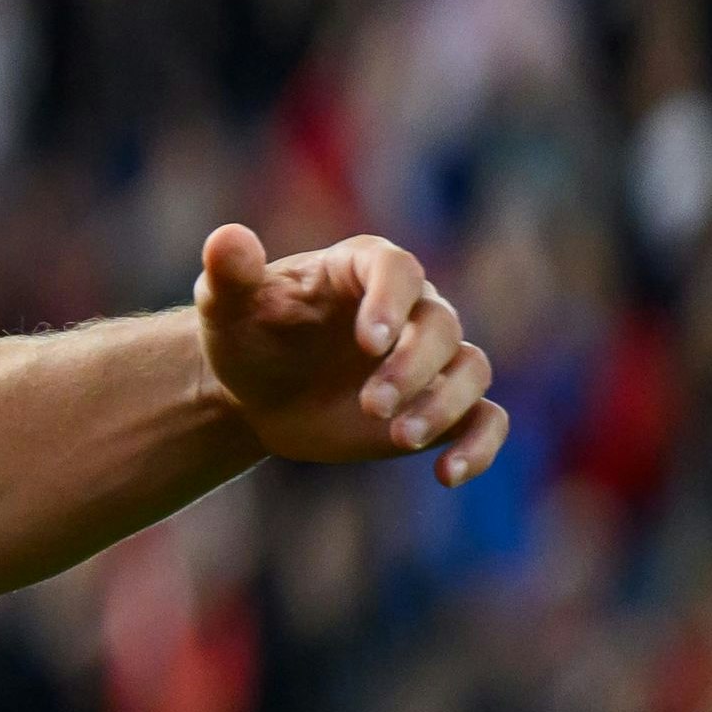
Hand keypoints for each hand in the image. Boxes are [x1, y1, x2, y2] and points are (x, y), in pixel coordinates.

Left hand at [196, 225, 508, 484]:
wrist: (256, 392)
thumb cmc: (245, 336)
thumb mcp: (226, 306)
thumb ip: (229, 273)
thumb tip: (226, 239)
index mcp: (363, 268)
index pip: (397, 270)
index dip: (391, 303)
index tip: (370, 342)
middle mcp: (411, 308)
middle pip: (440, 326)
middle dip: (412, 367)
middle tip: (372, 406)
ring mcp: (431, 359)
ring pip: (470, 371)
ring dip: (444, 405)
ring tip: (400, 437)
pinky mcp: (442, 406)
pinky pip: (485, 420)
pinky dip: (480, 444)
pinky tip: (449, 473)